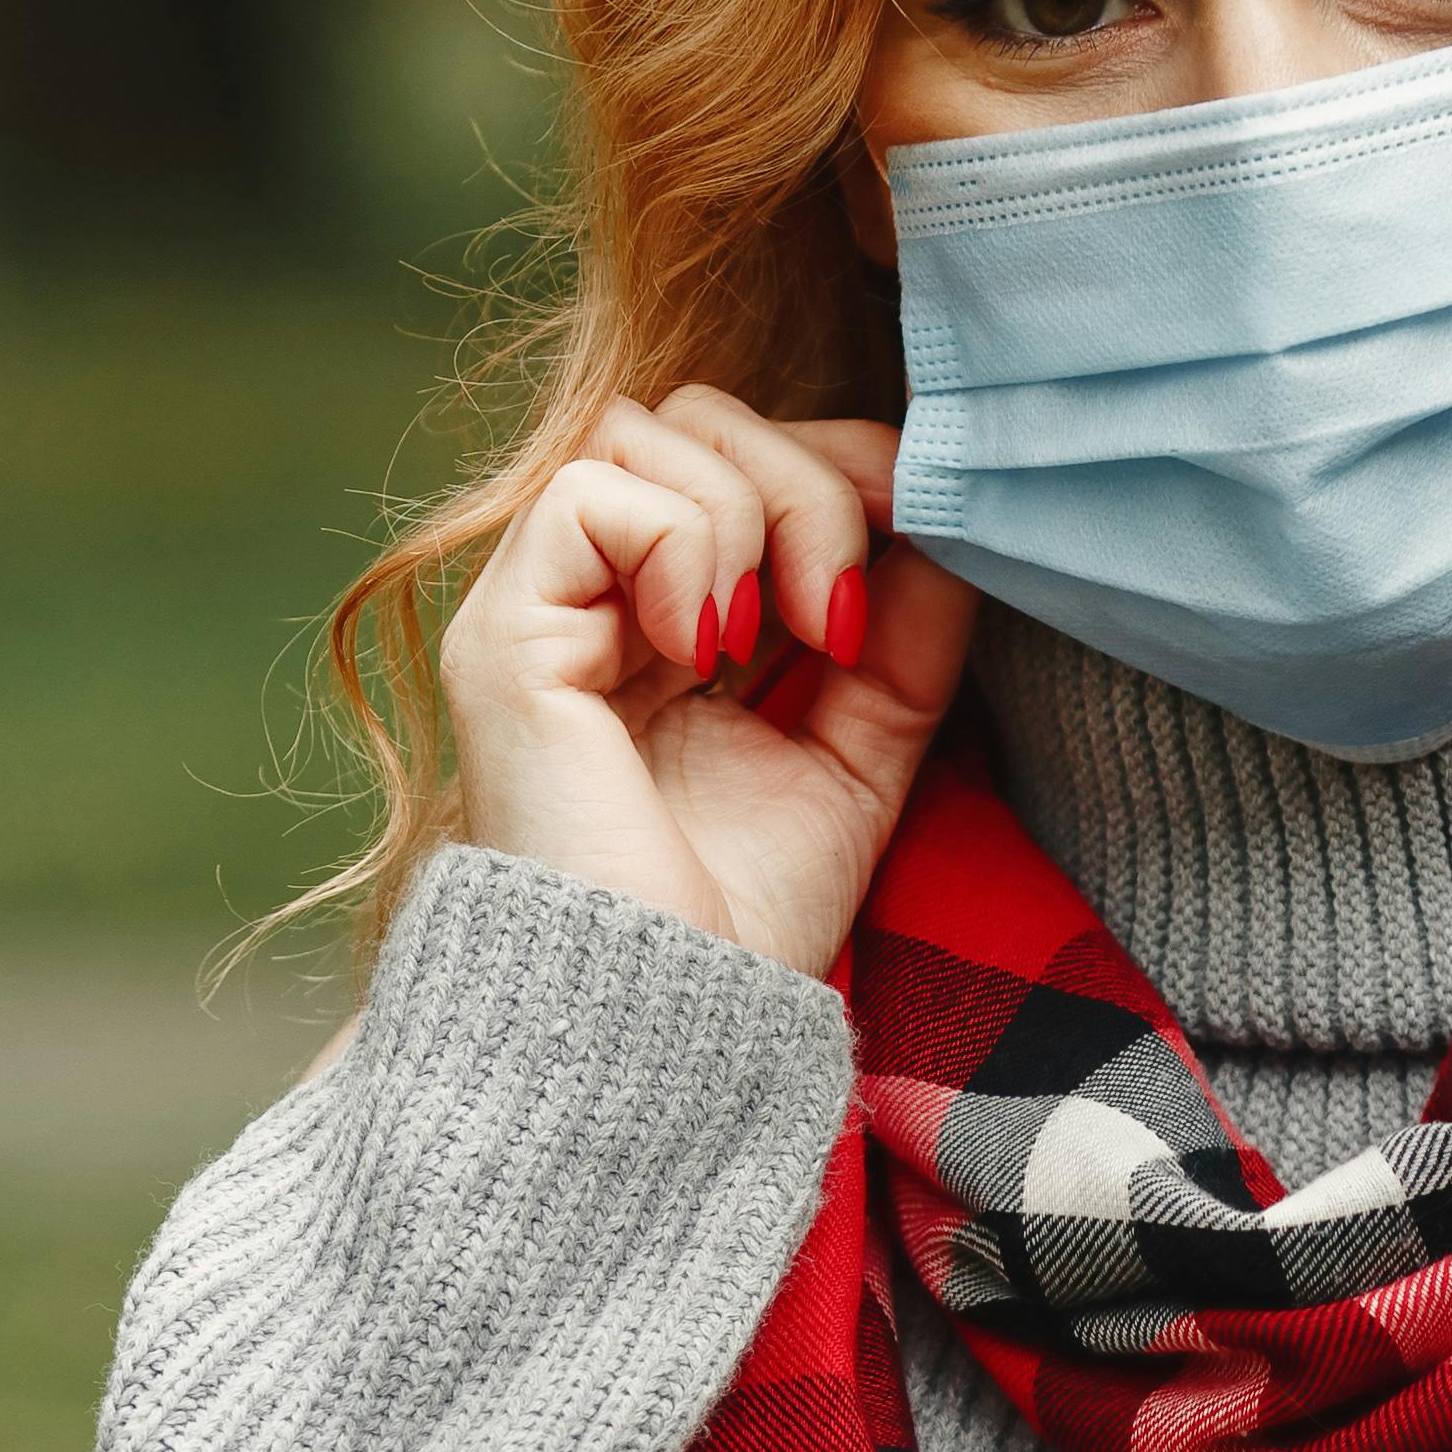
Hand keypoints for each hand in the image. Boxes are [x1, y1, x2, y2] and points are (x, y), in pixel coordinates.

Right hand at [441, 390, 976, 977]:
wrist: (668, 1033)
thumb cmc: (740, 923)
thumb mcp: (861, 757)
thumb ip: (902, 640)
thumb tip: (947, 519)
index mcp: (665, 622)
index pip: (743, 454)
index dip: (841, 468)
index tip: (913, 552)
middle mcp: (592, 602)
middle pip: (697, 418)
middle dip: (807, 479)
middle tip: (843, 616)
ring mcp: (538, 612)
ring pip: (643, 431)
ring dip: (755, 510)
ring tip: (778, 639)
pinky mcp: (504, 640)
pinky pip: (591, 494)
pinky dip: (683, 545)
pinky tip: (711, 647)